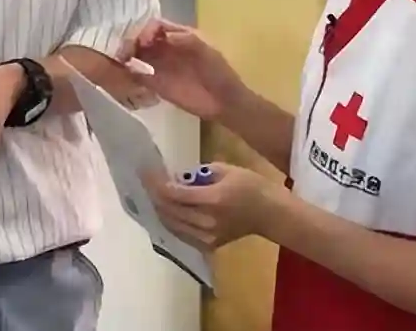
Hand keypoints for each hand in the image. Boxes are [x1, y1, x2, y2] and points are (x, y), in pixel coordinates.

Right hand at [120, 20, 244, 121]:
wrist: (224, 101)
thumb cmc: (218, 72)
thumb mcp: (206, 50)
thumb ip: (186, 40)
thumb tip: (161, 36)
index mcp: (179, 36)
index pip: (156, 26)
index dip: (146, 30)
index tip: (142, 41)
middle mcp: (165, 48)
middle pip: (142, 39)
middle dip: (131, 42)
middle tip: (123, 52)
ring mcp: (160, 66)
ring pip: (137, 56)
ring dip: (127, 57)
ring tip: (120, 62)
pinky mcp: (156, 84)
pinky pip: (138, 76)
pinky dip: (129, 74)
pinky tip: (125, 76)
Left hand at [141, 162, 279, 250]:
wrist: (269, 213)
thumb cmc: (250, 186)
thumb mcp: (225, 169)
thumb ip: (198, 174)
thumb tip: (178, 178)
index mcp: (212, 199)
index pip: (175, 194)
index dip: (157, 184)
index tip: (146, 174)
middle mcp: (206, 221)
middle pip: (170, 211)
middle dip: (155, 197)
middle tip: (146, 184)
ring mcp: (207, 237)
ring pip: (173, 225)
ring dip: (160, 211)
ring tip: (152, 197)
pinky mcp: (209, 245)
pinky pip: (182, 235)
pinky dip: (171, 224)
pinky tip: (166, 213)